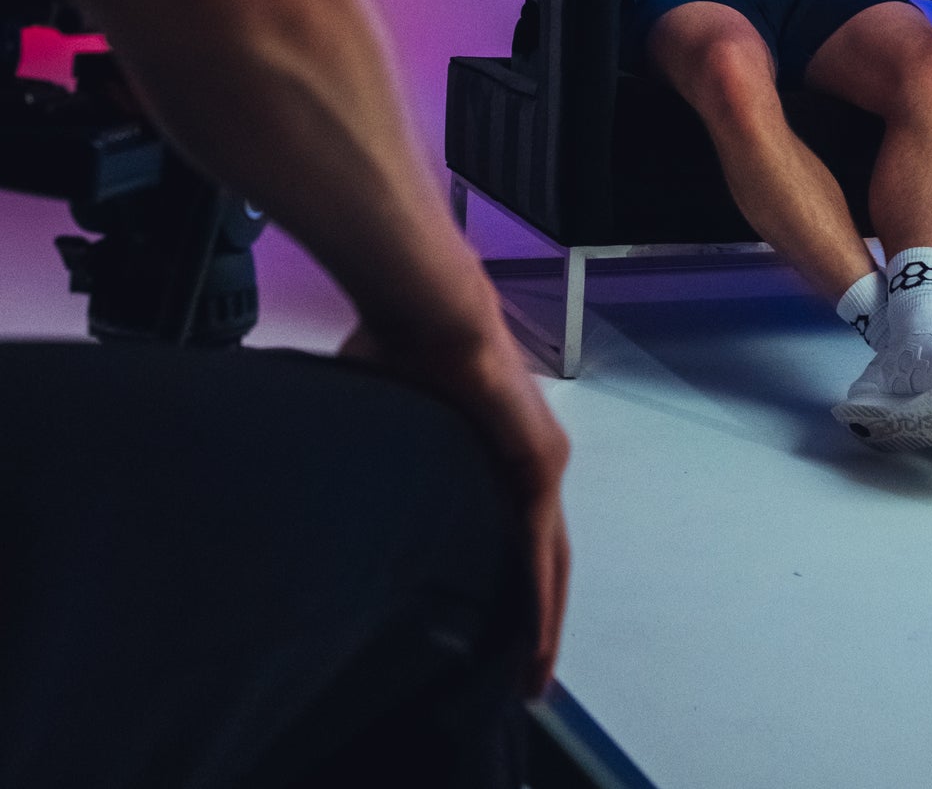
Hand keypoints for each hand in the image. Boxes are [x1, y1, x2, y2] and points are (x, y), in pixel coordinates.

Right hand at [340, 321, 569, 696]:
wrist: (427, 310)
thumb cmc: (400, 341)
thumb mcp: (386, 404)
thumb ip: (375, 432)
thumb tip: (327, 442)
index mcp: (496, 444)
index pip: (514, 524)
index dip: (512, 574)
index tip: (501, 624)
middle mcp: (529, 456)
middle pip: (543, 555)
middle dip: (539, 615)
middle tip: (529, 676)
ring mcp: (540, 459)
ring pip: (550, 560)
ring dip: (544, 618)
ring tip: (533, 675)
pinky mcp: (538, 464)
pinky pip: (540, 546)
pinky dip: (539, 595)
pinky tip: (536, 638)